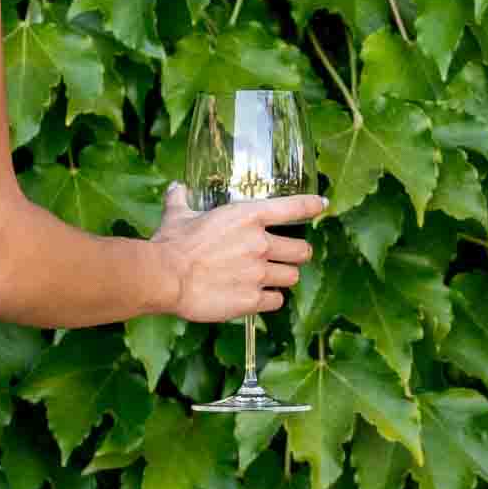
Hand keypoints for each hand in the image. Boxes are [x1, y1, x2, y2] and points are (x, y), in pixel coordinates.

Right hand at [149, 179, 325, 324]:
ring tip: (272, 279)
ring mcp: (258, 273)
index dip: (313, 205)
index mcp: (248, 216)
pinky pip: (276, 301)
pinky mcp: (251, 299)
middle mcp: (260, 244)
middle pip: (302, 250)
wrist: (165, 277)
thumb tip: (177, 188)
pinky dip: (270, 300)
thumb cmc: (171, 244)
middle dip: (297, 254)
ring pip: (292, 277)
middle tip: (287, 257)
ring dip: (284, 278)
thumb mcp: (178, 214)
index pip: (294, 207)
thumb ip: (181, 200)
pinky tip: (259, 297)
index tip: (322, 205)